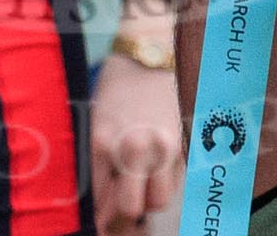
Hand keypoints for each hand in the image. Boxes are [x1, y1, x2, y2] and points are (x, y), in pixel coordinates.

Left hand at [90, 51, 183, 234]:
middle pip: (130, 209)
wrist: (148, 57)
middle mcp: (134, 148)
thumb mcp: (95, 125)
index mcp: (103, 143)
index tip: (98, 222)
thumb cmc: (115, 89)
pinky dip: (163, 183)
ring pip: (157, 202)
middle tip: (117, 212)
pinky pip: (173, 182)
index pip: (98, 200)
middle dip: (121, 215)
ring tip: (138, 187)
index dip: (97, 216)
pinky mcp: (181, 144)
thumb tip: (100, 203)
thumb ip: (97, 164)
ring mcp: (161, 148)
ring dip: (146, 200)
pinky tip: (154, 169)